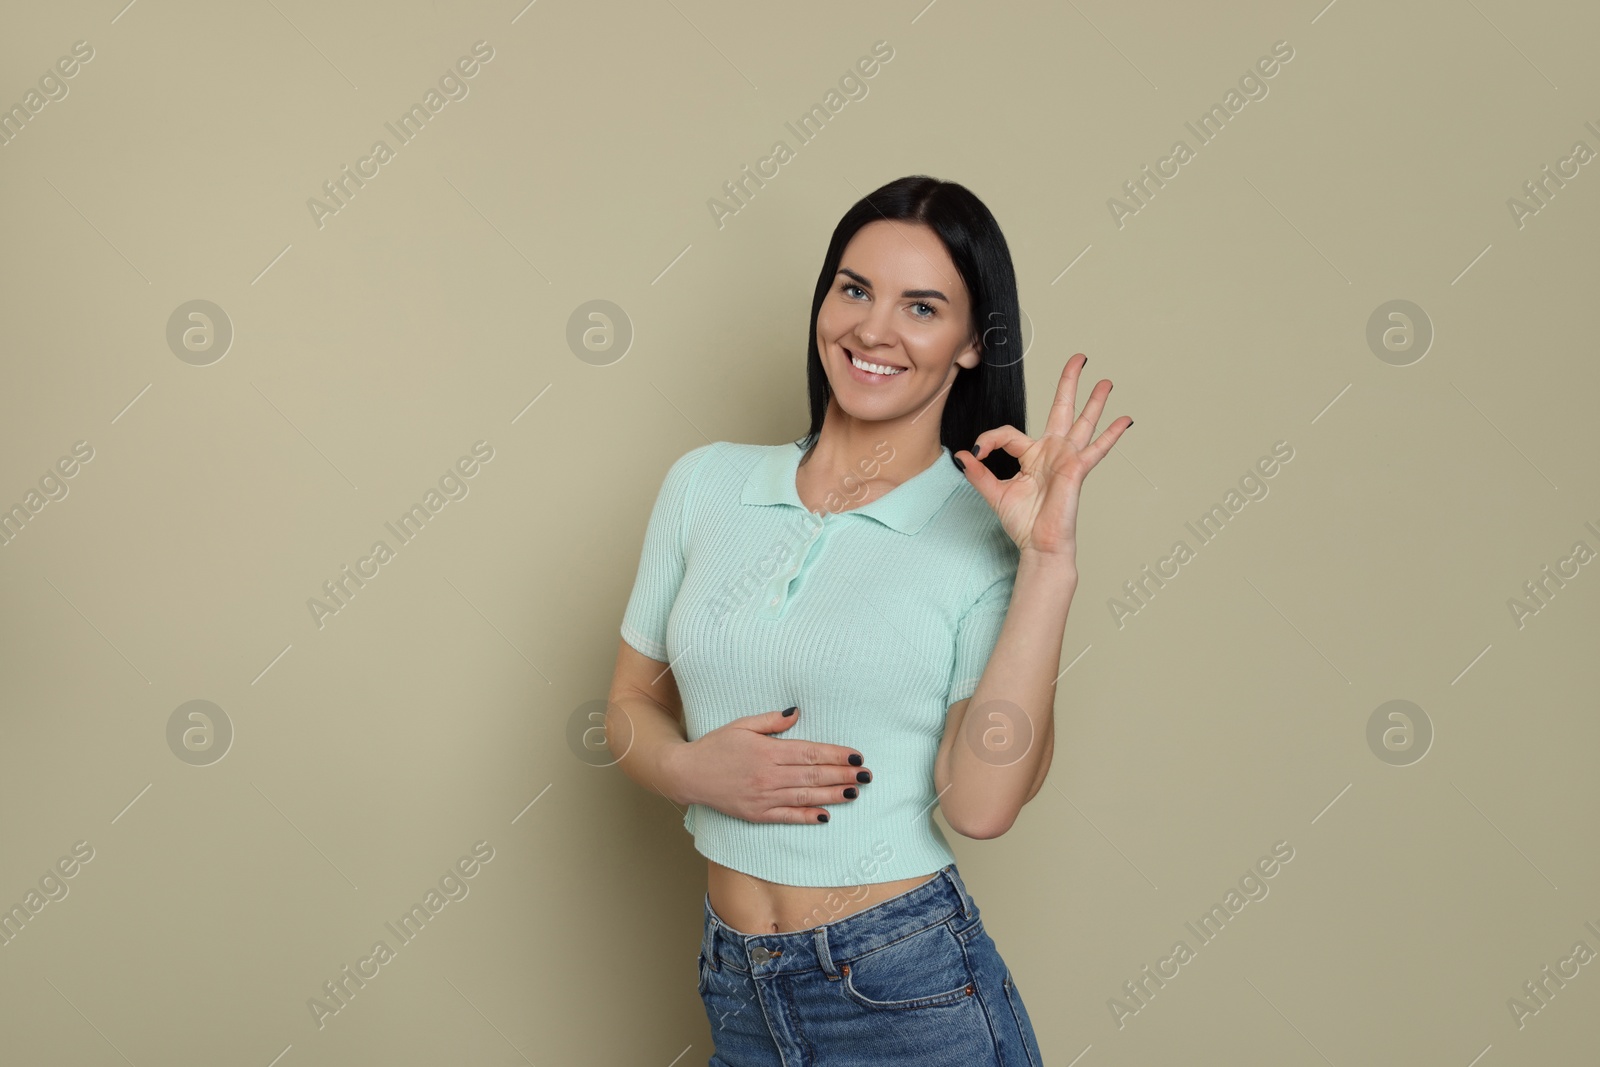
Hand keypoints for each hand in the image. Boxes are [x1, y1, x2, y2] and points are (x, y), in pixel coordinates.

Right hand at [667, 706, 869, 823]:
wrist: (687, 774)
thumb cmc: (715, 746)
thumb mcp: (741, 725)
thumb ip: (771, 721)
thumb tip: (797, 713)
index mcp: (766, 751)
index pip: (809, 753)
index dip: (836, 755)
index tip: (856, 756)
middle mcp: (767, 776)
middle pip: (813, 775)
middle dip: (843, 775)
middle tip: (867, 776)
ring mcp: (763, 797)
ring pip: (805, 796)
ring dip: (833, 795)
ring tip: (855, 792)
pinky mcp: (757, 814)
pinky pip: (787, 816)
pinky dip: (807, 816)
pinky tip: (826, 815)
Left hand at [955, 353, 1130, 558]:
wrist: (1039, 545)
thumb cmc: (1023, 523)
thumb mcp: (994, 493)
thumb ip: (979, 473)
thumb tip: (964, 455)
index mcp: (1032, 456)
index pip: (1009, 433)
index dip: (990, 439)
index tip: (978, 453)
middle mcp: (1052, 452)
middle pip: (1061, 409)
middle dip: (1069, 383)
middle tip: (1079, 359)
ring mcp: (1066, 459)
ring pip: (1083, 422)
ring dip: (1094, 401)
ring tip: (1105, 381)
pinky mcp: (1076, 470)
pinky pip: (1096, 449)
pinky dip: (1111, 435)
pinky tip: (1125, 420)